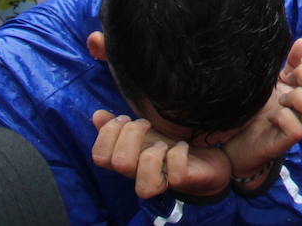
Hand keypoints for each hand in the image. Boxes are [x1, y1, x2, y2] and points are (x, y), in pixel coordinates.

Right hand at [90, 110, 231, 198]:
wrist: (204, 162)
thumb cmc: (168, 145)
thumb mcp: (143, 132)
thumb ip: (119, 126)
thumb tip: (97, 115)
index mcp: (127, 160)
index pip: (100, 157)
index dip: (108, 134)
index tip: (125, 118)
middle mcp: (139, 173)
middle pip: (119, 163)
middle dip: (131, 135)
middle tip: (146, 124)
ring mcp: (161, 179)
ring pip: (143, 186)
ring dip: (152, 155)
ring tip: (164, 143)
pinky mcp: (183, 180)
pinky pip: (176, 175)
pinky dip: (178, 155)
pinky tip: (183, 145)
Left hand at [221, 38, 301, 188]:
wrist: (241, 137)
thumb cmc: (264, 106)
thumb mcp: (279, 79)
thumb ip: (293, 61)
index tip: (301, 62)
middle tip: (287, 82)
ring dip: (297, 99)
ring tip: (281, 101)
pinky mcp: (289, 142)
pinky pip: (296, 129)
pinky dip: (281, 117)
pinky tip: (271, 118)